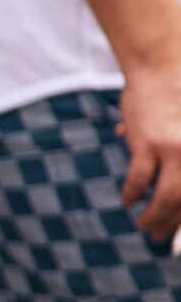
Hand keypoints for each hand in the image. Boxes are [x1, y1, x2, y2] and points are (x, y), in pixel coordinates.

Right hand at [118, 60, 180, 239]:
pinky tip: (127, 199)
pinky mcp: (149, 144)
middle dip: (171, 225)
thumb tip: (163, 183)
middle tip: (158, 236)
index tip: (177, 233)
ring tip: (142, 224)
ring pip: (164, 199)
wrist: (164, 64)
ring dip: (152, 217)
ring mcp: (175, 150)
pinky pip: (138, 181)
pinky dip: (131, 194)